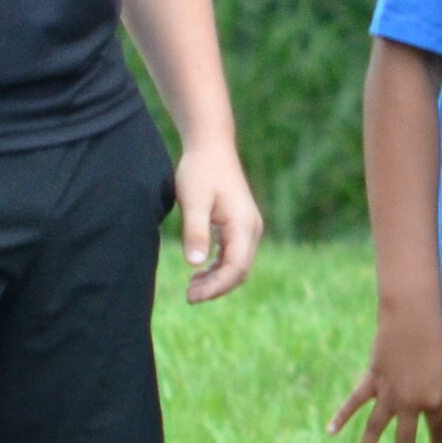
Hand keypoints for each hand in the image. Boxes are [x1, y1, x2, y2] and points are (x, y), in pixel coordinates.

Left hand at [173, 136, 263, 302]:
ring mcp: (248, 226)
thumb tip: (195, 264)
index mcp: (243, 225)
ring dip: (217, 279)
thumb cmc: (199, 171)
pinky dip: (219, 267)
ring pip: (238, 264)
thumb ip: (195, 232)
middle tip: (189, 296)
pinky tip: (200, 270)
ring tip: (191, 287)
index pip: (236, 268)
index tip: (192, 296)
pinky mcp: (241, 224)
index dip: (215, 287)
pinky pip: (235, 254)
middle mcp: (252, 228)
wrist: (211, 146)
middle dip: (216, 287)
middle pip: (240, 270)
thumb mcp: (193, 201)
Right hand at [333, 296, 441, 442]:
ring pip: (375, 429)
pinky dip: (342, 416)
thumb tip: (420, 390)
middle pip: (405, 440)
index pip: (437, 426)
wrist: (413, 316)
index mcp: (434, 399)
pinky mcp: (373, 379)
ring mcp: (389, 393)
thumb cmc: (436, 334)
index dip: (437, 440)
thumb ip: (430, 383)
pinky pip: (355, 402)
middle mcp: (410, 402)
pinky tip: (330, 431)